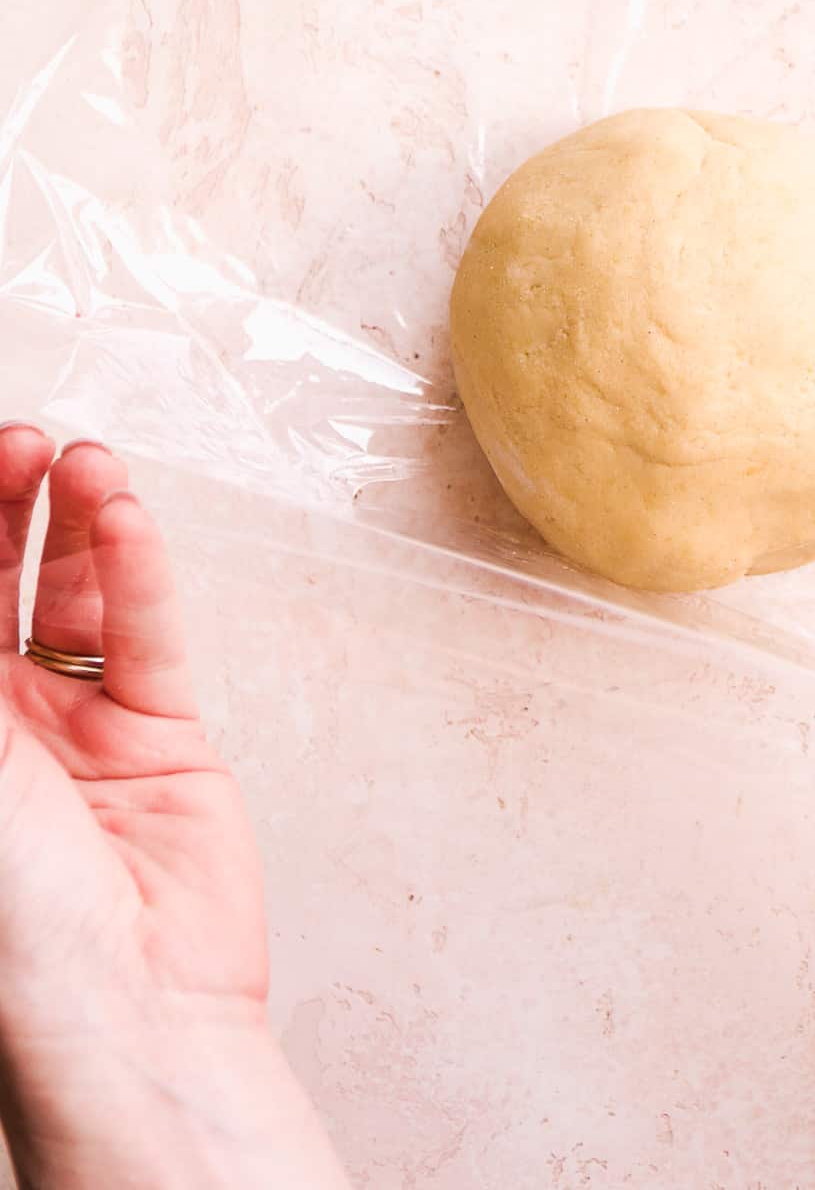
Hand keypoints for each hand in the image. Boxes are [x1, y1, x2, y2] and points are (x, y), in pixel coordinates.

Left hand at [0, 423, 348, 1187]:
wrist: (123, 1010)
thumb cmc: (8, 921)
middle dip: (6, 509)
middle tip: (22, 443)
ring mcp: (80, 731)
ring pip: (77, 599)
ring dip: (77, 525)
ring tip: (82, 460)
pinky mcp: (162, 735)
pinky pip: (144, 633)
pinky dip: (135, 569)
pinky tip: (122, 514)